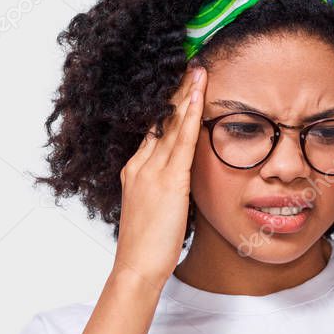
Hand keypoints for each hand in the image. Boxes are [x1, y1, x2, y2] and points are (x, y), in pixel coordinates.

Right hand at [113, 64, 207, 288]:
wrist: (137, 267)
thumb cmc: (148, 246)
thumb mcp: (155, 209)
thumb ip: (166, 189)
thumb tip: (182, 179)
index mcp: (135, 171)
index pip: (155, 131)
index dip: (168, 108)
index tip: (181, 87)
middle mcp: (140, 166)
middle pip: (162, 122)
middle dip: (177, 93)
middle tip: (191, 67)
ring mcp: (151, 172)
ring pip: (172, 126)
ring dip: (186, 96)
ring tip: (199, 71)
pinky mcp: (168, 182)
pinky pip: (182, 142)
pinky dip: (191, 117)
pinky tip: (199, 97)